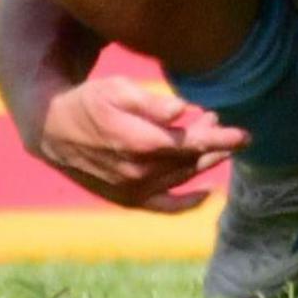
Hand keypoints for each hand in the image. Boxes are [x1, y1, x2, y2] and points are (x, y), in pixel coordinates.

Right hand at [31, 76, 244, 210]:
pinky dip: (188, 203)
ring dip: (204, 162)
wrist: (52, 131)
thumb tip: (185, 110)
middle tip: (219, 121)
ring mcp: (135, 190)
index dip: (221, 139)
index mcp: (140, 143)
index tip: (245, 133)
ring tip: (213, 142)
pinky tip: (207, 193)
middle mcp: (140, 172)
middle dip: (212, 143)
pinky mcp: (128, 200)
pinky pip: (166, 207)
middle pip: (191, 160)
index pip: (193, 144)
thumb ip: (151, 103)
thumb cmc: (88, 102)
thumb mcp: (116, 90)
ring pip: (183, 178)